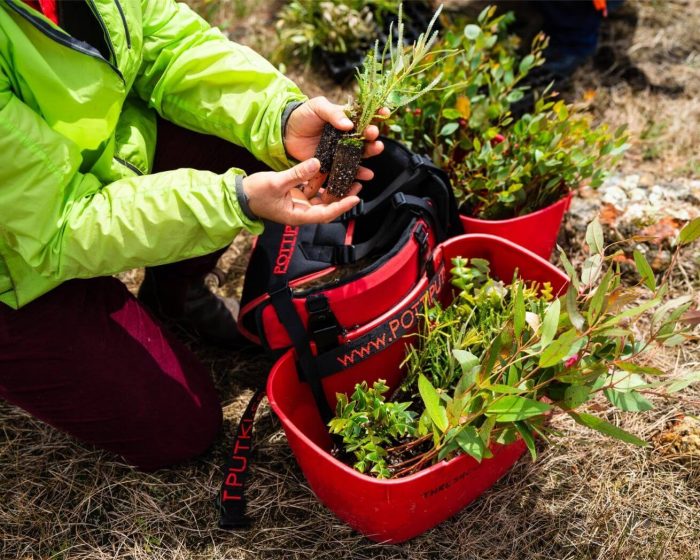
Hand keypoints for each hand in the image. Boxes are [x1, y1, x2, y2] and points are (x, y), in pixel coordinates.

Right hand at [243, 158, 361, 225]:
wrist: (240, 195)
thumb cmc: (256, 193)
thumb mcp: (276, 182)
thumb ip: (297, 174)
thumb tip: (317, 162)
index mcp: (298, 215)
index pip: (325, 213)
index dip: (341, 206)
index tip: (355, 198)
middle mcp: (301, 212)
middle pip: (327, 206)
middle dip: (343, 197)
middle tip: (358, 184)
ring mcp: (299, 204)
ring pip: (322, 198)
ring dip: (334, 188)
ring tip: (349, 176)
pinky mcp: (296, 195)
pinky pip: (313, 190)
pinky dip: (322, 182)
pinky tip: (330, 170)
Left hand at [284, 97, 386, 197]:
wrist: (286, 134)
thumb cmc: (303, 116)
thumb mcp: (318, 107)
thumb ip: (333, 113)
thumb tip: (348, 124)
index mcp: (346, 118)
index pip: (365, 115)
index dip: (377, 113)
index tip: (385, 112)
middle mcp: (347, 135)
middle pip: (366, 136)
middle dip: (373, 135)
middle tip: (374, 134)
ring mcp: (342, 150)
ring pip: (361, 153)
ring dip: (371, 152)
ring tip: (376, 149)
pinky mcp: (334, 164)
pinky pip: (348, 169)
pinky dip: (358, 173)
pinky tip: (366, 174)